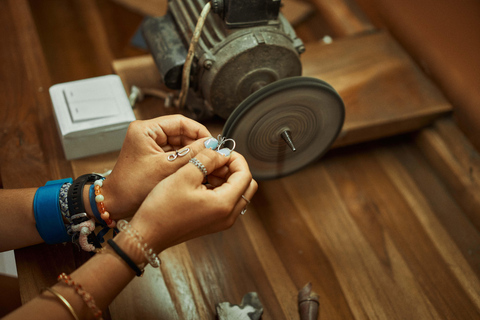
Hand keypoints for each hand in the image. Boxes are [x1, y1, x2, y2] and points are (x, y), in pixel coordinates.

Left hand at [101, 115, 211, 218]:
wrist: (115, 203)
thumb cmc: (132, 187)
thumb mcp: (166, 168)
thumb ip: (191, 154)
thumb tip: (211, 144)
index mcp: (145, 129)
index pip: (180, 122)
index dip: (199, 131)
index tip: (213, 142)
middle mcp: (147, 133)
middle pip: (181, 132)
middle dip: (197, 143)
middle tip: (212, 154)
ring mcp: (150, 144)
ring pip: (180, 143)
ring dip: (193, 152)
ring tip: (206, 161)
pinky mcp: (153, 155)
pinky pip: (175, 153)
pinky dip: (185, 159)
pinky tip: (195, 167)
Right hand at [129, 148, 257, 252]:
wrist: (147, 234)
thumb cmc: (162, 209)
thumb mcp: (184, 175)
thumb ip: (206, 159)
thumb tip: (220, 151)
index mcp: (224, 204)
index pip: (246, 175)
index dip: (236, 158)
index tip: (221, 151)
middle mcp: (228, 216)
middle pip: (246, 185)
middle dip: (233, 168)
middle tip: (215, 159)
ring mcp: (222, 221)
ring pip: (237, 193)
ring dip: (226, 177)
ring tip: (205, 168)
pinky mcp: (213, 222)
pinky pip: (226, 201)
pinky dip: (219, 188)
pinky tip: (201, 180)